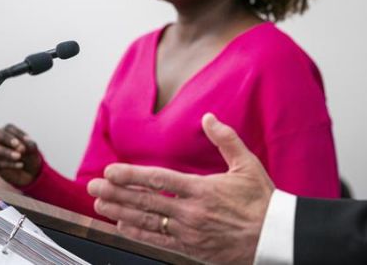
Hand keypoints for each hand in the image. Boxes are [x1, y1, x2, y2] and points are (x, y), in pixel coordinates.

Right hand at [0, 123, 41, 186]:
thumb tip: (26, 140)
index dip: (18, 133)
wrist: (29, 172)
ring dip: (6, 152)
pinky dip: (9, 164)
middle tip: (18, 145)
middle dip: (5, 138)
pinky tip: (20, 165)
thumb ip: (30, 144)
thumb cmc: (29, 155)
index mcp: (7, 132)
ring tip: (19, 156)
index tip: (28, 140)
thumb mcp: (33, 149)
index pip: (9, 128)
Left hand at [87, 113, 274, 264]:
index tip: (111, 171)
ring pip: (146, 222)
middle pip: (144, 202)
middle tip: (93, 188)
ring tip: (100, 205)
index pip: (158, 180)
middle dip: (116, 194)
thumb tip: (208, 118)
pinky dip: (137, 234)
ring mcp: (188, 233)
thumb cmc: (262, 201)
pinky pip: (157, 241)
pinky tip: (122, 228)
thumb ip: (225, 140)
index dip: (131, 176)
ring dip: (120, 213)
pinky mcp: (191, 248)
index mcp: (202, 190)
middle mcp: (190, 212)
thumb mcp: (247, 165)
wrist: (273, 236)